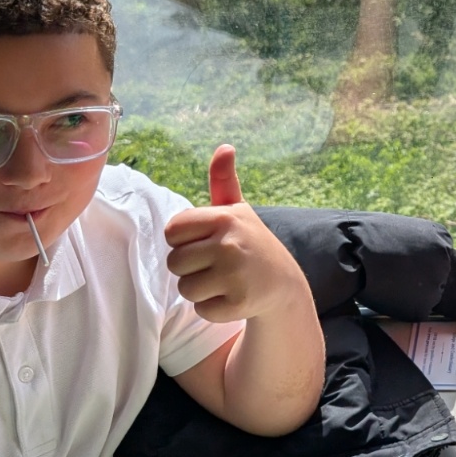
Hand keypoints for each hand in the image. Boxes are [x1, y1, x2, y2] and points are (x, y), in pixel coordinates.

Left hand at [164, 145, 311, 323]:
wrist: (283, 283)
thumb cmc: (250, 243)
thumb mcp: (238, 211)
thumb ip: (223, 181)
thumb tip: (224, 147)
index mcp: (225, 217)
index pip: (172, 231)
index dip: (184, 241)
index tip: (206, 242)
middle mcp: (230, 243)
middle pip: (174, 263)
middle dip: (191, 268)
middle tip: (217, 265)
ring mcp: (235, 275)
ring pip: (185, 289)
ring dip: (200, 290)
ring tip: (224, 281)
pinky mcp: (239, 303)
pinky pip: (201, 310)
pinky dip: (213, 309)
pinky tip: (233, 297)